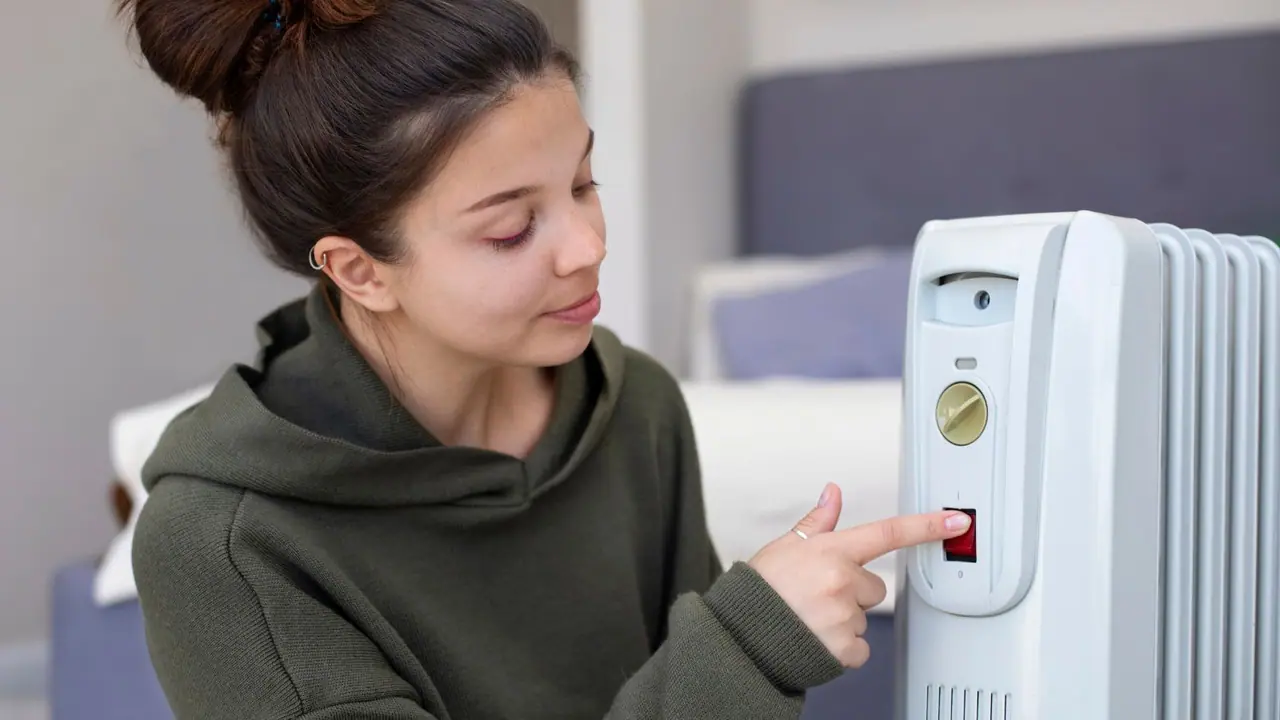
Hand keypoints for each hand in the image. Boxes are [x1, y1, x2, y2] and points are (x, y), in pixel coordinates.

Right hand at [747, 483, 970, 667]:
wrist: (740, 636)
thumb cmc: (760, 590)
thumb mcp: (784, 547)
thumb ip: (817, 523)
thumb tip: (832, 494)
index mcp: (831, 551)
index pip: (887, 533)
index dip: (926, 526)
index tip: (956, 522)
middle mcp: (842, 581)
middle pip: (874, 586)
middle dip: (853, 591)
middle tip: (818, 596)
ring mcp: (845, 616)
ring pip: (864, 617)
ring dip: (844, 620)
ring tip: (810, 618)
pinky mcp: (845, 647)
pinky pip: (860, 648)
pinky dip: (844, 648)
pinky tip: (817, 638)